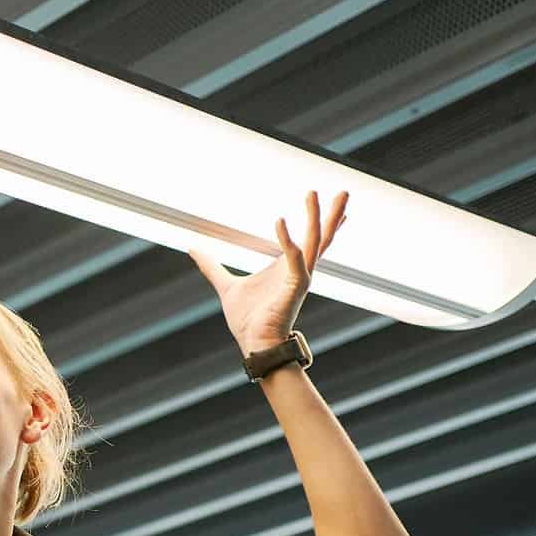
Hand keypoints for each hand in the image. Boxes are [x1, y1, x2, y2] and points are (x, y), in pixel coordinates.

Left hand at [188, 190, 347, 349]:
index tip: (333, 205)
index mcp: (287, 267)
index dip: (322, 222)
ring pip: (314, 241)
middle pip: (321, 237)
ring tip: (315, 194)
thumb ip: (211, 266)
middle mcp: (298, 269)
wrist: (253, 343)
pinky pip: (294, 258)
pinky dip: (287, 240)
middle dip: (331, 214)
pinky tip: (280, 220)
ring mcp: (299, 277)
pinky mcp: (295, 286)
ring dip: (317, 217)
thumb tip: (192, 249)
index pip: (311, 240)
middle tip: (343, 192)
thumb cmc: (247, 320)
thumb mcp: (226, 285)